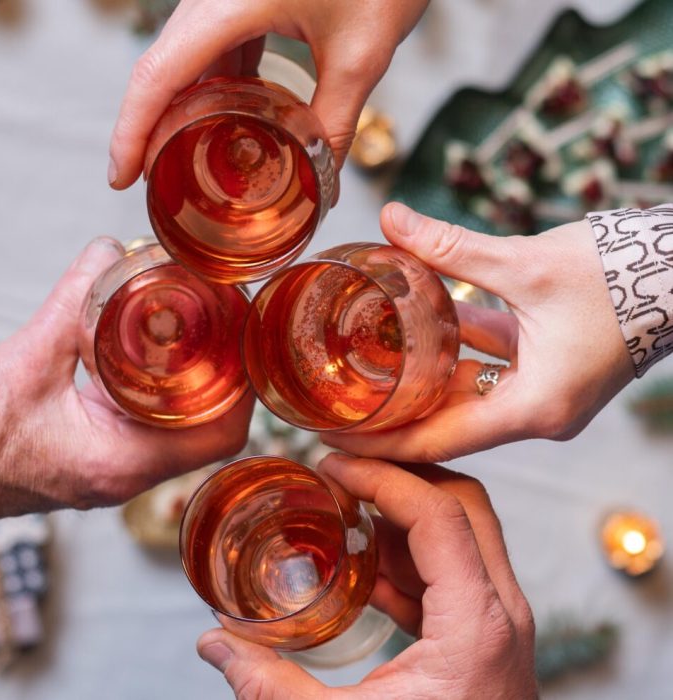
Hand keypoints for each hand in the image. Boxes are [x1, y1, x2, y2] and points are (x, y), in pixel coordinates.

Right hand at [0, 238, 253, 552]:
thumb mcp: (22, 360)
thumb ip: (75, 302)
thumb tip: (114, 251)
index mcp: (119, 465)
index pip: (220, 433)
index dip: (242, 381)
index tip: (240, 327)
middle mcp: (117, 474)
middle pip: (200, 423)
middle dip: (215, 367)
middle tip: (214, 308)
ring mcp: (96, 466)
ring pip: (165, 419)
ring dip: (177, 372)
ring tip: (179, 312)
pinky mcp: (75, 452)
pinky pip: (128, 416)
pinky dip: (138, 378)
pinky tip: (127, 334)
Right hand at [108, 0, 428, 187]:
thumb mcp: (362, 53)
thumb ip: (334, 121)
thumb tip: (320, 178)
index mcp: (228, 4)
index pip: (157, 75)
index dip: (130, 132)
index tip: (119, 177)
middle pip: (158, 68)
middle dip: (145, 127)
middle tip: (144, 180)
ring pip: (182, 57)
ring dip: (176, 107)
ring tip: (180, 157)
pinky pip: (211, 43)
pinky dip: (209, 84)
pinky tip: (223, 116)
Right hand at [197, 454, 536, 698]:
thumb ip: (272, 686)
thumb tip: (212, 644)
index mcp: (477, 626)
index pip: (439, 513)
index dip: (381, 478)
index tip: (331, 466)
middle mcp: (501, 614)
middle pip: (464, 503)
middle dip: (399, 475)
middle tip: (340, 472)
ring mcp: (500, 625)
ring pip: (462, 531)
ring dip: (402, 511)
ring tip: (341, 510)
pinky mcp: (487, 639)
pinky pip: (453, 571)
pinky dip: (408, 552)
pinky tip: (360, 563)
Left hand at [324, 202, 633, 462]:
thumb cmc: (622, 275)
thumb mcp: (524, 263)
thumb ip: (450, 248)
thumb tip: (389, 217)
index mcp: (533, 409)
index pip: (437, 440)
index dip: (379, 443)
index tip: (328, 441)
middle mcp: (538, 414)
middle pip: (446, 425)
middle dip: (388, 416)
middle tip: (328, 408)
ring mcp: (546, 395)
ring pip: (465, 395)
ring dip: (416, 383)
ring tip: (355, 374)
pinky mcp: (550, 372)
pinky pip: (489, 370)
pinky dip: (453, 355)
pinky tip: (410, 333)